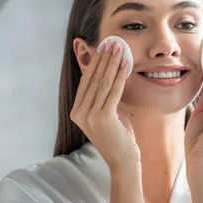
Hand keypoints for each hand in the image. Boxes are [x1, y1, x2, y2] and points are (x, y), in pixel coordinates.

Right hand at [70, 40, 139, 171]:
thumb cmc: (121, 137)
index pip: (86, 82)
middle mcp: (80, 113)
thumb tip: (113, 73)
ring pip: (103, 83)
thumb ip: (108, 96)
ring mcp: (89, 116)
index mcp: (78, 111)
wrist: (124, 160)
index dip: (94, 63)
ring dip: (112, 63)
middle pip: (93, 79)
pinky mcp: (103, 118)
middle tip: (111, 42)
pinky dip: (120, 76)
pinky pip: (113, 91)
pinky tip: (125, 65)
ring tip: (119, 49)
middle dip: (103, 59)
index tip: (102, 47)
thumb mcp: (111, 112)